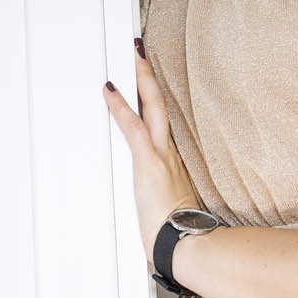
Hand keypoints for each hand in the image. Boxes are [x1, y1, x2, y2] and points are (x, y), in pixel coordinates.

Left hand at [103, 40, 202, 269]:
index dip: (156, 102)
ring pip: (153, 107)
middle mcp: (171, 153)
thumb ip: (169, 204)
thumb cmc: (181, 235)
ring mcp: (161, 156)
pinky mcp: (150, 163)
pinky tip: (109, 89)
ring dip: (142, 78)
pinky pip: (133, 127)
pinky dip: (120, 106)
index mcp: (175, 164)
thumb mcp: (174, 213)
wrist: (189, 245)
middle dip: (151, 77)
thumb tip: (166, 209)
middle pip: (162, 106)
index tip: (150, 84)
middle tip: (142, 52)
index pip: (165, 125)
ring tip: (135, 53)